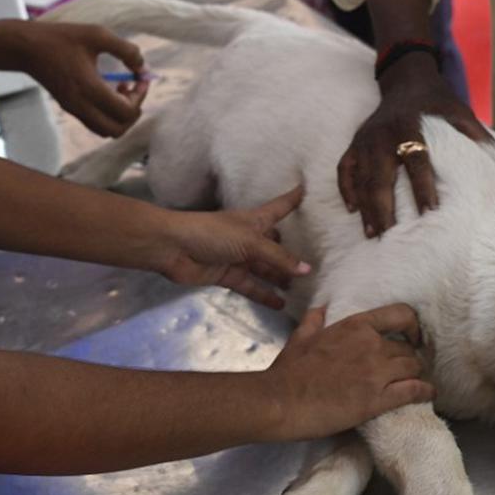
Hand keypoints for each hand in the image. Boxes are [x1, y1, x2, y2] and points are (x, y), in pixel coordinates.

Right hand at [2, 20, 147, 136]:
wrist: (23, 47)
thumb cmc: (60, 38)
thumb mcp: (97, 34)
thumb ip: (125, 49)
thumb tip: (142, 66)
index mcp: (89, 89)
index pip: (126, 111)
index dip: (141, 96)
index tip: (141, 78)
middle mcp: (81, 106)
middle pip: (118, 129)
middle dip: (133, 112)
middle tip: (133, 89)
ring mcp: (74, 110)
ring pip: (107, 131)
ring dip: (121, 116)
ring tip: (120, 91)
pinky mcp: (69, 108)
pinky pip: (96, 124)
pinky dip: (108, 115)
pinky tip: (107, 90)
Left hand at [155, 188, 311, 308]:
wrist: (173, 248)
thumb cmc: (212, 234)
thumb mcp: (250, 241)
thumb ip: (278, 258)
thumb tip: (307, 270)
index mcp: (256, 220)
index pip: (281, 207)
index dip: (294, 199)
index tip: (310, 190)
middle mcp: (250, 237)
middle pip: (277, 244)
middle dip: (294, 252)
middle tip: (321, 261)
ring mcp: (239, 257)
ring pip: (266, 269)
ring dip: (281, 277)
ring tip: (304, 288)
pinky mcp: (228, 275)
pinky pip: (251, 286)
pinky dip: (264, 295)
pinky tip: (281, 304)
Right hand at [265, 305, 434, 438]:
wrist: (279, 401)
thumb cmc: (288, 371)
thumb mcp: (301, 337)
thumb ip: (314, 321)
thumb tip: (320, 309)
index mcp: (355, 326)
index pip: (400, 314)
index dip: (413, 325)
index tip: (413, 336)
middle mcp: (371, 345)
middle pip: (407, 348)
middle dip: (410, 358)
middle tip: (409, 368)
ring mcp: (376, 372)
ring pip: (414, 368)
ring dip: (417, 375)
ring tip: (417, 382)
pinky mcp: (378, 399)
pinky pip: (414, 391)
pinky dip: (425, 392)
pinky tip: (429, 394)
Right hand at [338, 54, 490, 236]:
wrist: (407, 80)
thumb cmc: (437, 101)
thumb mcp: (459, 109)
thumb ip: (475, 132)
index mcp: (410, 125)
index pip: (416, 160)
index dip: (422, 187)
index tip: (429, 213)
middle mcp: (382, 133)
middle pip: (380, 175)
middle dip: (383, 207)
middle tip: (390, 236)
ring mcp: (365, 139)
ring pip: (361, 177)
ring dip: (366, 206)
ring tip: (373, 234)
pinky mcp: (354, 143)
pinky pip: (344, 168)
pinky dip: (346, 189)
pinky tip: (353, 210)